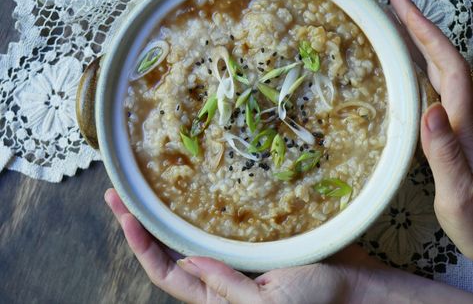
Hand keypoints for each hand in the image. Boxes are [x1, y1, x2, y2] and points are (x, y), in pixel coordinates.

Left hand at [105, 188, 472, 302]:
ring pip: (191, 235)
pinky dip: (202, 210)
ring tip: (147, 189)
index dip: (139, 243)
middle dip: (142, 223)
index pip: (165, 271)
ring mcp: (235, 258)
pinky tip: (197, 190)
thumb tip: (185, 262)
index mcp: (216, 298)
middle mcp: (219, 277)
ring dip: (168, 214)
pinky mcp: (253, 243)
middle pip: (169, 249)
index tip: (122, 211)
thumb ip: (227, 289)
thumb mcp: (268, 303)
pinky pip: (219, 226)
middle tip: (120, 192)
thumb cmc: (316, 303)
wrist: (356, 289)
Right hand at [390, 0, 472, 258]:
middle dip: (419, 26)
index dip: (425, 31)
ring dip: (418, 43)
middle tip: (393, 1)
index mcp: (467, 123)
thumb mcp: (458, 196)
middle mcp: (466, 115)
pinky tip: (405, 68)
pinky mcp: (453, 130)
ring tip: (394, 26)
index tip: (401, 4)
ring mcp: (460, 121)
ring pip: (440, 70)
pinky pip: (433, 88)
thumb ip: (447, 156)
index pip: (448, 63)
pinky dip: (417, 68)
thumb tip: (431, 113)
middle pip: (444, 57)